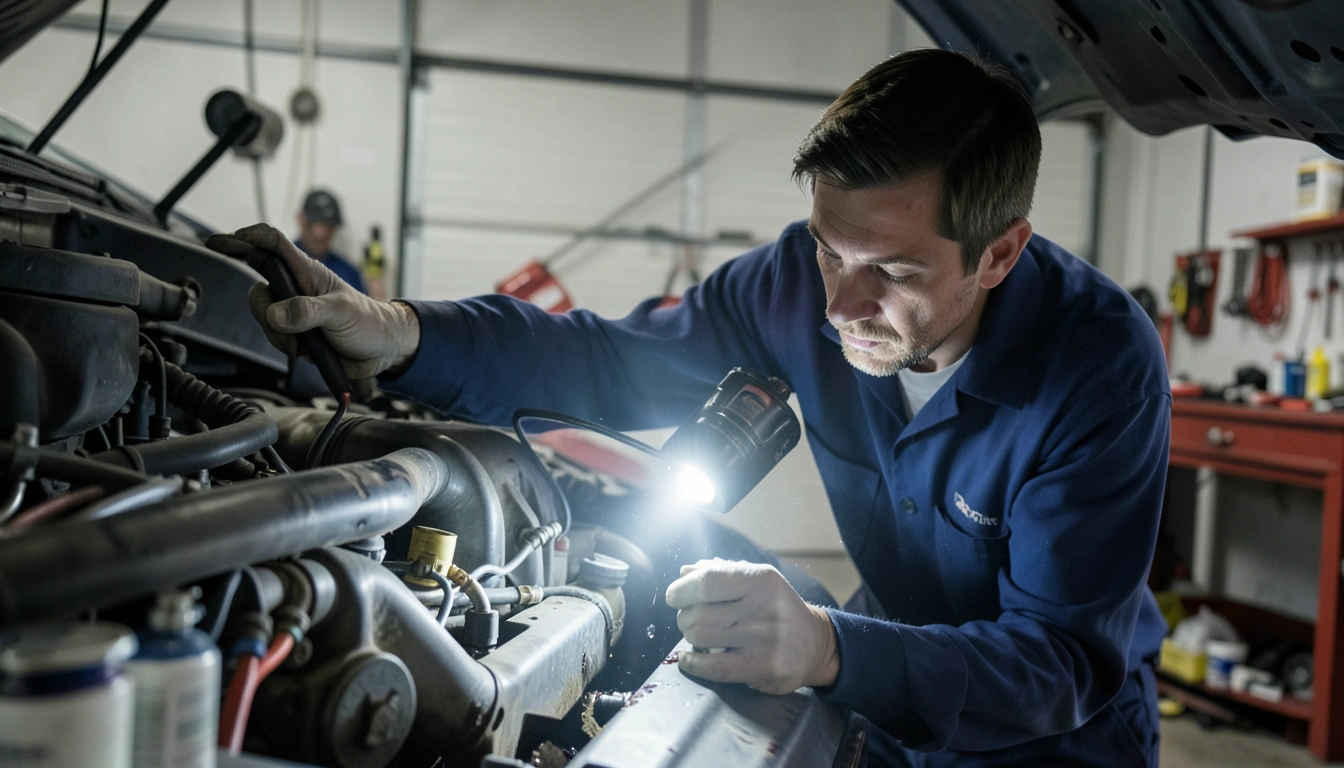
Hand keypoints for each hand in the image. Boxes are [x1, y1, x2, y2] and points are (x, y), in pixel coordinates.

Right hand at [206, 223, 420, 378]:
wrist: (381, 351)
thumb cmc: (368, 322)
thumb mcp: (341, 312)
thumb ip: (308, 312)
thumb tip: (277, 315)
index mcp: (308, 273)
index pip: (273, 245)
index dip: (247, 238)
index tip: (222, 241)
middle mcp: (296, 289)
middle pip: (258, 285)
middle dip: (264, 308)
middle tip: (279, 320)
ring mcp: (293, 311)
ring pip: (263, 316)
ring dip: (278, 333)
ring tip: (305, 341)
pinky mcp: (293, 333)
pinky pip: (272, 336)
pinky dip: (283, 345)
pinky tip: (304, 348)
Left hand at [664, 559, 838, 694]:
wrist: (815, 644)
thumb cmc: (777, 608)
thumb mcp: (757, 581)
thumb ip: (721, 573)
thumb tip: (685, 572)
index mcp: (761, 579)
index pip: (707, 581)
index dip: (682, 590)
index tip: (675, 596)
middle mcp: (765, 607)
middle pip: (698, 613)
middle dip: (685, 617)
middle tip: (690, 620)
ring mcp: (765, 640)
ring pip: (701, 638)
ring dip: (690, 638)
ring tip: (699, 636)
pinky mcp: (764, 668)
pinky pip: (713, 668)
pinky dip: (693, 664)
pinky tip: (690, 659)